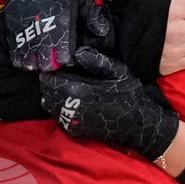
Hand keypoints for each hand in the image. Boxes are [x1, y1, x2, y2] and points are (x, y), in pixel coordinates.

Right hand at [0, 0, 110, 70]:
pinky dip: (22, 61)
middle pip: (47, 65)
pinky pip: (16, 59)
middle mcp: (43, 35)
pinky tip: (28, 56)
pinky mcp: (12, 36)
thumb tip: (103, 32)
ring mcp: (25, 37)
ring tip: (41, 57)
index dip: (67, 60)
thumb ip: (92, 16)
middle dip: (52, 64)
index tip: (67, 55)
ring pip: (31, 64)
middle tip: (53, 58)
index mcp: (61, 27)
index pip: (65, 58)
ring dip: (36, 64)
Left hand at [39, 47, 178, 160]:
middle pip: (46, 91)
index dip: (51, 70)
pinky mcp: (73, 131)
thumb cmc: (129, 94)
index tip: (57, 64)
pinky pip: (56, 117)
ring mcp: (70, 121)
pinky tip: (68, 102)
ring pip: (48, 105)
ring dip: (52, 94)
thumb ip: (97, 61)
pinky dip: (57, 108)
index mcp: (78, 90)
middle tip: (59, 73)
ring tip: (62, 86)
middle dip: (50, 82)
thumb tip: (78, 52)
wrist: (137, 124)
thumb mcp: (119, 72)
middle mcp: (69, 108)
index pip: (51, 79)